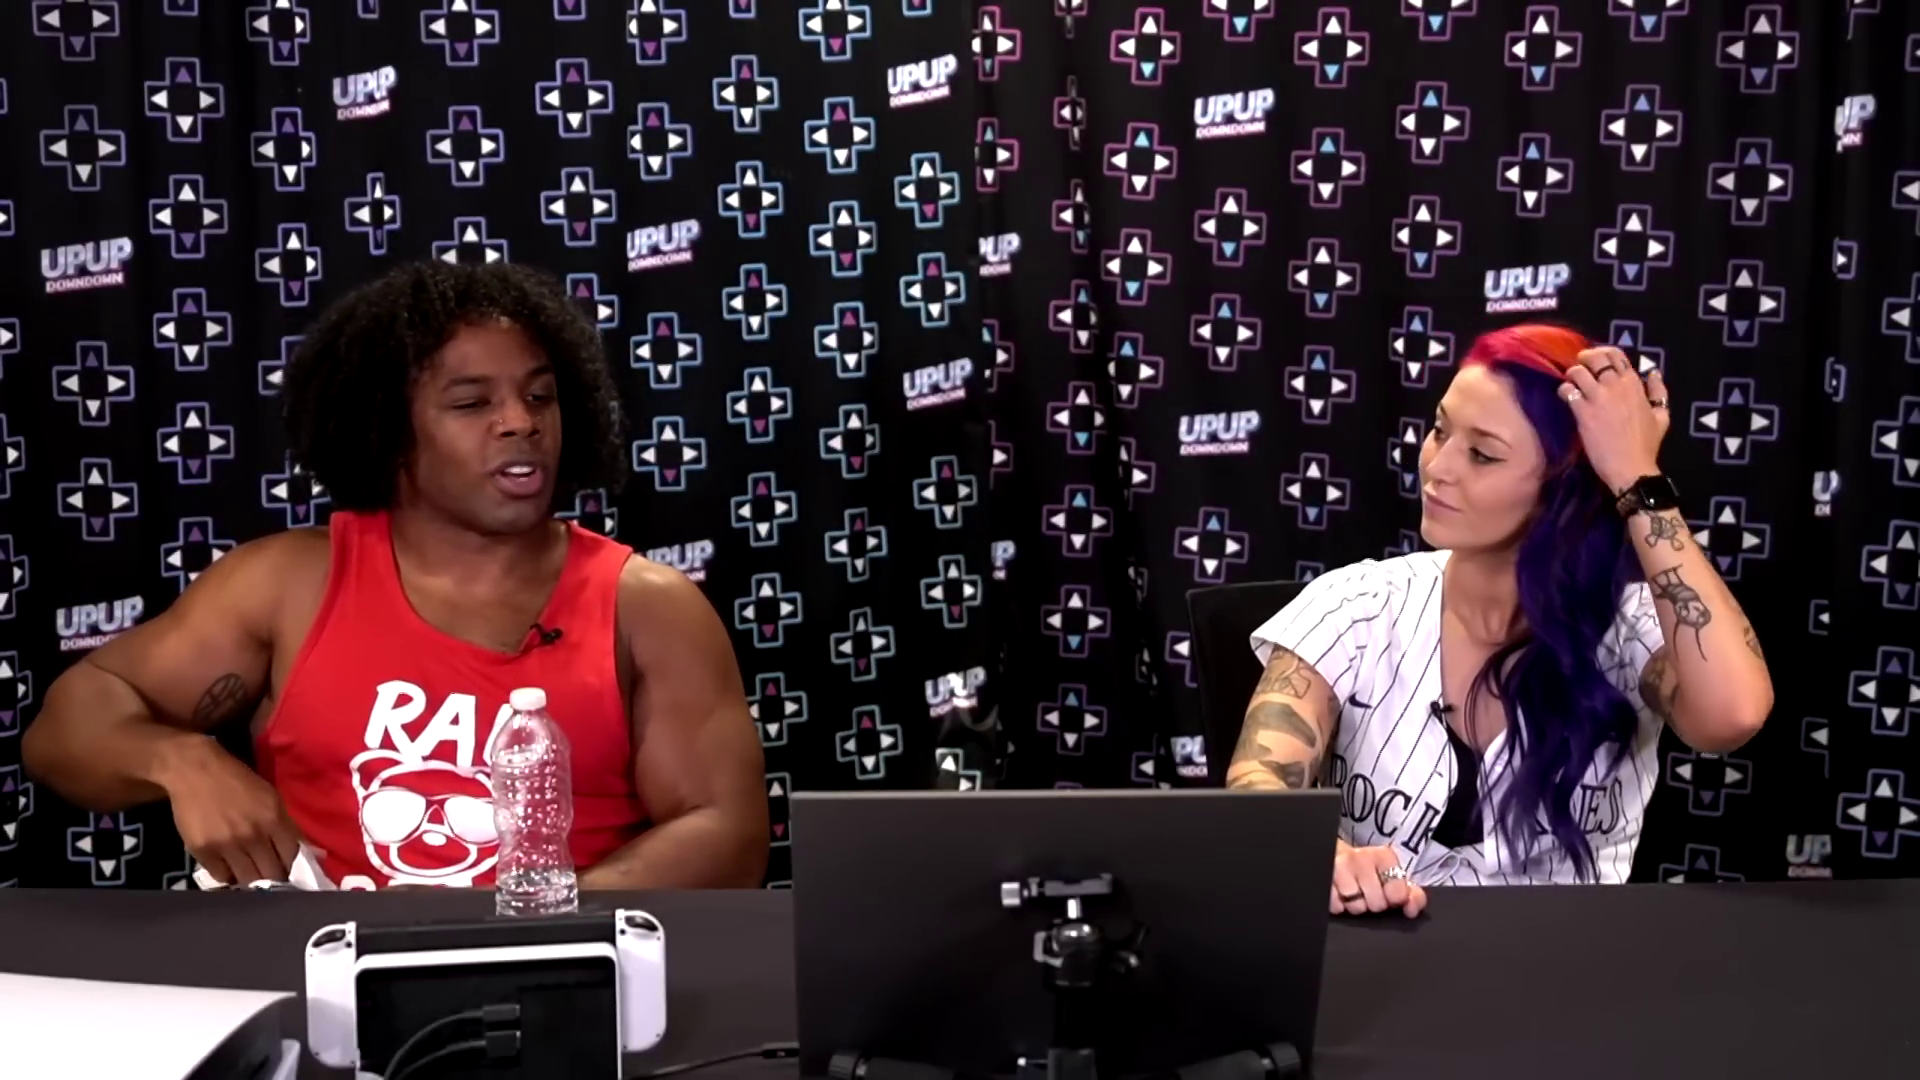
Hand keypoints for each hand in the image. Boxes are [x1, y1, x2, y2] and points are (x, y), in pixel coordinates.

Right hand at [157, 737, 302, 885]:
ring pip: (247, 879)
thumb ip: (286, 825)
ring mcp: (226, 845)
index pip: (291, 857)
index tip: (288, 870)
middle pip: (271, 874)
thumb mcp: (270, 797)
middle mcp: (252, 835)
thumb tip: (304, 850)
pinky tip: (229, 866)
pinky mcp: (203, 851)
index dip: (292, 867)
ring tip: (250, 873)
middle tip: (269, 874)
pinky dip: (227, 874)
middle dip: (273, 877)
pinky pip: (221, 876)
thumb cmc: (236, 780)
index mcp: (273, 819)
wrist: (195, 770)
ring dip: (251, 879)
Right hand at [1331, 839, 1426, 917]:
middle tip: (1368, 893)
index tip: (1389, 893)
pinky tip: (1340, 893)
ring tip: (1353, 893)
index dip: (1394, 900)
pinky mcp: (1323, 878)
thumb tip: (1411, 910)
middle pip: (1376, 904)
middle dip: (1373, 903)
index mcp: (1383, 856)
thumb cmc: (1369, 870)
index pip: (1398, 894)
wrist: (1336, 856)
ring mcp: (1339, 868)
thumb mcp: (1393, 876)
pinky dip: (1339, 905)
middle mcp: (1361, 858)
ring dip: (1355, 906)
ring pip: (1356, 908)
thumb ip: (1412, 895)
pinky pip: (1336, 907)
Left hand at [1560, 347, 1669, 493]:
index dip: (1601, 353)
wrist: (1631, 468)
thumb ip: (1658, 391)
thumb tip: (1654, 373)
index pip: (1616, 354)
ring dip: (1571, 375)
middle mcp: (1617, 386)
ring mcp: (1599, 397)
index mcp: (1635, 384)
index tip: (1594, 361)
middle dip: (1583, 358)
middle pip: (1595, 357)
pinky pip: (1567, 390)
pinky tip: (1565, 398)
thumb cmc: (1646, 444)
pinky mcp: (1584, 411)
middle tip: (1579, 367)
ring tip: (1571, 384)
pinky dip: (1563, 391)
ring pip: (1578, 371)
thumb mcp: (1662, 415)